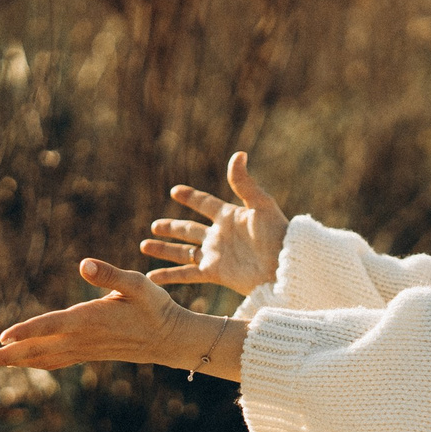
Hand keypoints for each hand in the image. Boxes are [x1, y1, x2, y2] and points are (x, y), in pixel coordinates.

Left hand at [0, 258, 235, 376]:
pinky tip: (22, 362)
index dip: (27, 331)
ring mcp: (83, 349)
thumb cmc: (155, 307)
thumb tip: (85, 264)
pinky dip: (33, 362)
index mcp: (90, 320)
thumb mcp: (137, 284)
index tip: (3, 338)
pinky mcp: (87, 353)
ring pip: (42, 359)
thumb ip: (110, 274)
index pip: (52, 326)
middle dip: (8, 357)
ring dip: (14, 362)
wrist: (170, 339)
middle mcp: (82, 338)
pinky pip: (53, 361)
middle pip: (38, 350)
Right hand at [140, 151, 289, 294]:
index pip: (205, 203)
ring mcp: (217, 255)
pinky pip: (188, 274)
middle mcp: (220, 236)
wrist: (286, 268)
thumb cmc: (277, 236)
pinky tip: (153, 277)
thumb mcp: (261, 205)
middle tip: (154, 226)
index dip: (191, 197)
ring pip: (184, 251)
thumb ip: (244, 183)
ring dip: (165, 249)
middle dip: (171, 227)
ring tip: (144, 246)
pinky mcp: (216, 273)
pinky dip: (170, 275)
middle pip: (189, 229)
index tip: (175, 191)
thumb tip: (238, 154)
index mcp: (230, 216)